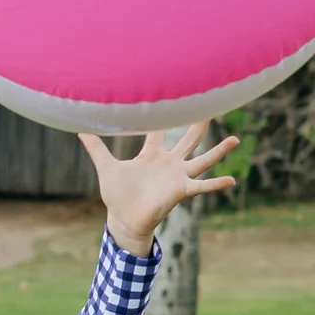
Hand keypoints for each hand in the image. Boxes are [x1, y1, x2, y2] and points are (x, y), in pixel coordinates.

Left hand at [80, 121, 237, 255]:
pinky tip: (231, 180)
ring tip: (235, 139)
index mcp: (152, 155)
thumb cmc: (116, 195)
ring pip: (202, 159)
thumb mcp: (106, 167)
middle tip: (212, 106)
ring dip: (219, 151)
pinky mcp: (181, 190)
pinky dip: (216, 184)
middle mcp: (169, 163)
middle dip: (198, 124)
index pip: (159, 130)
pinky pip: (202, 186)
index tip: (174, 96)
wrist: (123, 219)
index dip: (164, 115)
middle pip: (188, 139)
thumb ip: (96, 147)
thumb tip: (78, 128)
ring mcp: (177, 176)